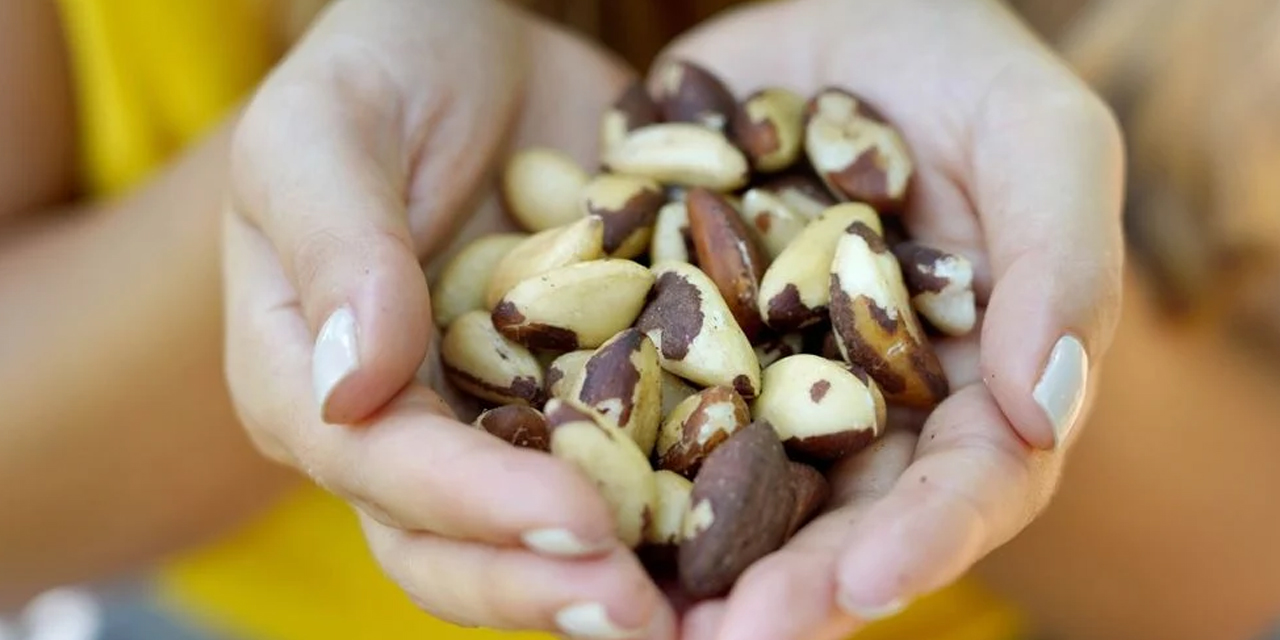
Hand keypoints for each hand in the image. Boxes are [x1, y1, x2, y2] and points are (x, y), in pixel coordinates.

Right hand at [222, 1, 676, 636]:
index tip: (577, 520)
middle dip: (544, 582)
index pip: (381, 466)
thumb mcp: (330, 126)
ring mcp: (497, 416)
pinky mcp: (586, 390)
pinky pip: (631, 460)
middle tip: (645, 616)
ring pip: (541, 530)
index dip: (473, 505)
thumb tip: (349, 390)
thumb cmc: (383, 65)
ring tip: (704, 614)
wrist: (479, 39)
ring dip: (616, 579)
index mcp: (309, 376)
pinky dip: (684, 504)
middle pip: (451, 540)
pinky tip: (756, 535)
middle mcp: (401, 424)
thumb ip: (335, 245)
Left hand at [655, 1, 1123, 637]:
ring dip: (679, 560)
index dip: (918, 544)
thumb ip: (1061, 262)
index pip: (962, 490)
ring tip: (630, 613)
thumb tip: (1048, 407)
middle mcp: (858, 409)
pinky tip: (549, 497)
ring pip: (723, 492)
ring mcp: (758, 382)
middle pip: (833, 522)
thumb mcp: (1037, 136)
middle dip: (785, 590)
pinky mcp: (668, 341)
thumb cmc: (961, 70)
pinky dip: (598, 456)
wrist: (836, 15)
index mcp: (965, 387)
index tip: (860, 588)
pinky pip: (631, 408)